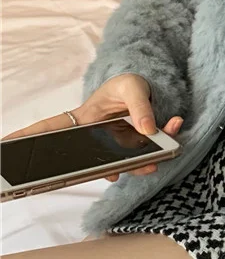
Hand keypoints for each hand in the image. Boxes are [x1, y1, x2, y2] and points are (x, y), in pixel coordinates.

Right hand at [1, 73, 183, 180]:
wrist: (149, 85)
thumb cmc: (131, 84)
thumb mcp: (133, 87)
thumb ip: (140, 108)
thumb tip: (148, 130)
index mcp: (83, 120)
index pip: (49, 130)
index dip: (25, 139)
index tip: (3, 147)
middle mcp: (97, 138)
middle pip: (88, 162)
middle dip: (97, 172)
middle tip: (113, 175)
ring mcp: (116, 145)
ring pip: (123, 164)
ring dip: (142, 162)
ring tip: (157, 159)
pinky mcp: (137, 148)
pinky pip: (147, 156)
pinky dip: (163, 148)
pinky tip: (174, 127)